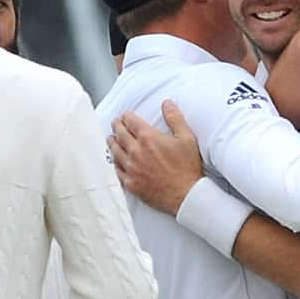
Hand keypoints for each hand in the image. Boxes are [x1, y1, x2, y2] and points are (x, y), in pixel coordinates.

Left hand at [108, 100, 202, 214]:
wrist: (186, 195)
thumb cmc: (188, 167)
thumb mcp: (187, 138)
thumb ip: (175, 118)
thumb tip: (167, 103)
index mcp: (148, 138)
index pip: (131, 121)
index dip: (127, 116)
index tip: (125, 115)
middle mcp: (136, 151)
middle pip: (120, 134)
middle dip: (117, 126)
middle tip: (115, 122)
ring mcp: (131, 168)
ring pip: (115, 151)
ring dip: (112, 142)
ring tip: (111, 138)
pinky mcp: (130, 183)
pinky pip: (117, 170)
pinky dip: (115, 163)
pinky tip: (115, 160)